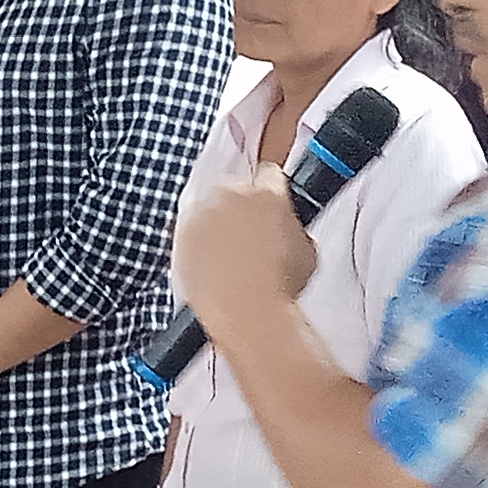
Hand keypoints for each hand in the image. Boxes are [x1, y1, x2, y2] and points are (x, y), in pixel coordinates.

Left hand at [174, 162, 319, 334]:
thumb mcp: (307, 251)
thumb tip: (288, 231)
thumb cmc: (278, 287)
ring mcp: (202, 213)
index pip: (270, 174)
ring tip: (229, 252)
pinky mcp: (181, 235)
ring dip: (217, 221)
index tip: (270, 204)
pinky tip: (211, 263)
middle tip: (250, 233)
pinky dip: (197, 241)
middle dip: (242, 205)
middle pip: (235, 186)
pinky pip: (189, 230)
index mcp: (267, 192)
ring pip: (208, 207)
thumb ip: (294, 228)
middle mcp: (230, 194)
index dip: (272, 192)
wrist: (246, 312)